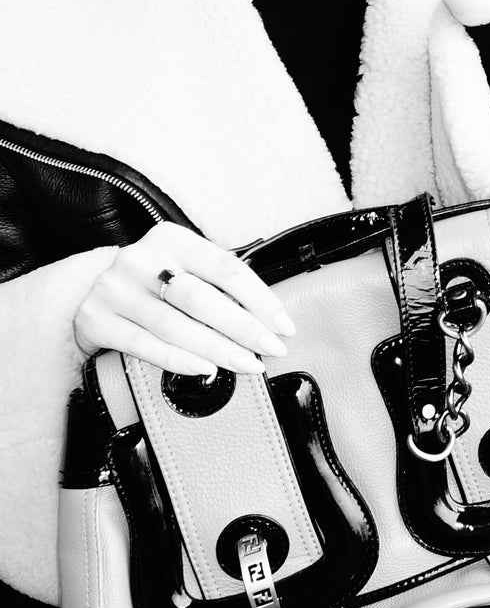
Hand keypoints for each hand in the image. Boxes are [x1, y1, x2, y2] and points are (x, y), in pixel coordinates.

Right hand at [74, 222, 294, 377]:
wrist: (88, 292)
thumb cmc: (152, 282)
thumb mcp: (182, 268)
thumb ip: (216, 284)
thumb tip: (268, 319)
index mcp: (171, 238)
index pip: (225, 268)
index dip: (260, 299)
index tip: (283, 325)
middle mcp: (141, 259)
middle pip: (201, 299)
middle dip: (243, 328)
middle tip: (271, 349)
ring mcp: (115, 290)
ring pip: (175, 326)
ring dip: (217, 349)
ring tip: (246, 364)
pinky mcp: (96, 320)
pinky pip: (144, 345)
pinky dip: (179, 360)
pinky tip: (206, 369)